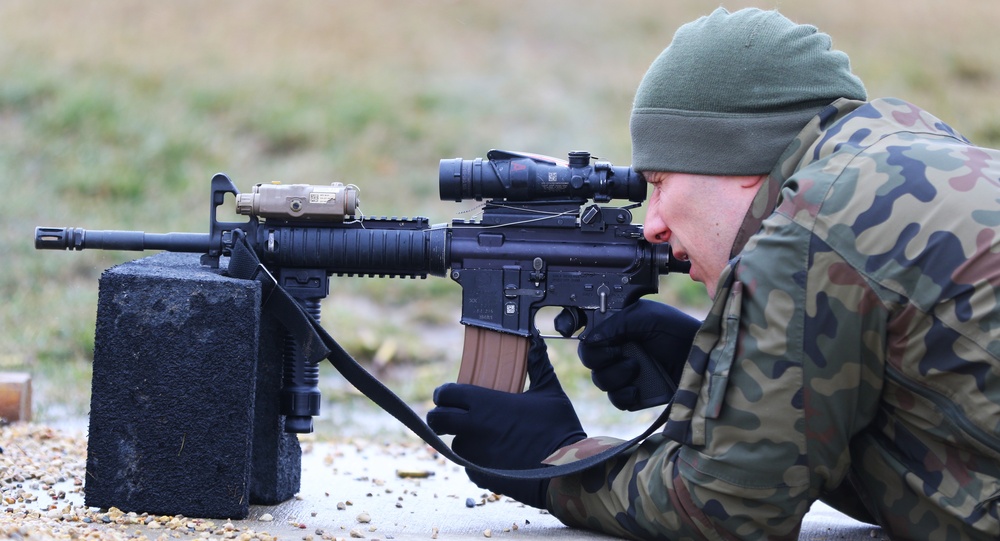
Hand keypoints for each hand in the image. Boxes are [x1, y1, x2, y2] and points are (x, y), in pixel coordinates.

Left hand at [426, 335, 584, 507]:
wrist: (565, 469)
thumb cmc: (558, 427)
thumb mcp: (549, 391)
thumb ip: (537, 364)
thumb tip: (536, 339)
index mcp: (485, 404)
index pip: (445, 394)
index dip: (444, 393)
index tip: (448, 395)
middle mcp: (473, 428)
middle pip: (437, 420)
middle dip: (440, 416)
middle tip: (452, 415)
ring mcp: (474, 454)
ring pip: (454, 444)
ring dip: (464, 439)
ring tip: (485, 437)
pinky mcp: (479, 475)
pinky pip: (470, 464)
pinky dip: (478, 460)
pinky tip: (498, 456)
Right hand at [579, 300, 699, 410]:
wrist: (702, 358)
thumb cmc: (678, 331)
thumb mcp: (646, 317)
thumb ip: (616, 324)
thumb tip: (589, 339)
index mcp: (615, 327)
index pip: (585, 331)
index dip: (574, 330)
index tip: (576, 334)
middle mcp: (616, 349)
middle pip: (587, 357)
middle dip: (600, 357)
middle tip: (619, 352)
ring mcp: (623, 372)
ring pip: (600, 380)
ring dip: (615, 375)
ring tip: (636, 367)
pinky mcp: (634, 393)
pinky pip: (615, 399)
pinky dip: (623, 395)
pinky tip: (637, 388)